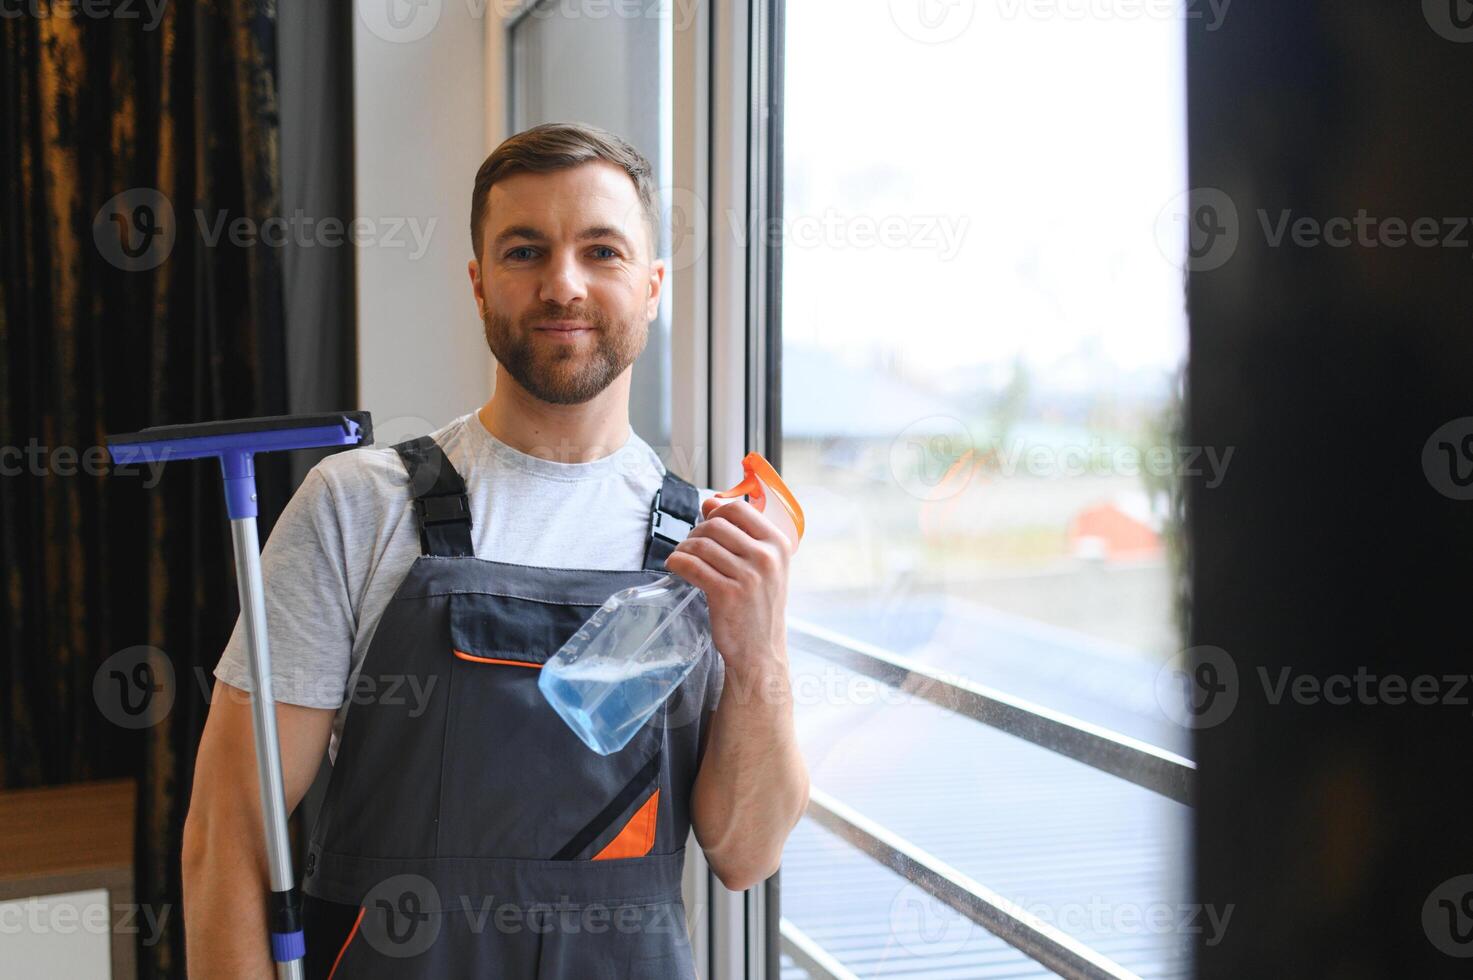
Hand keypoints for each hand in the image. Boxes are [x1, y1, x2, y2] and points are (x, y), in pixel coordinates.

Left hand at [664, 496, 792, 671]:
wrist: (760, 651)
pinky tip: (675, 567)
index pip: (739, 509)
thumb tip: (710, 503)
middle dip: (696, 532)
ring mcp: (748, 576)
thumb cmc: (759, 607)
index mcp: (778, 545)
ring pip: (701, 545)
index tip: (707, 523)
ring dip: (684, 548)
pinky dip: (677, 562)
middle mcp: (766, 557)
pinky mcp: (727, 594)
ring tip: (682, 558)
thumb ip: (741, 534)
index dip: (716, 512)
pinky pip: (692, 566)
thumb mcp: (764, 567)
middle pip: (716, 525)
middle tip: (691, 546)